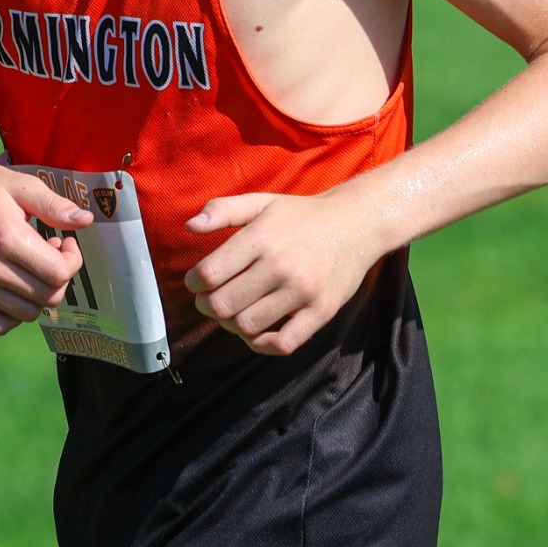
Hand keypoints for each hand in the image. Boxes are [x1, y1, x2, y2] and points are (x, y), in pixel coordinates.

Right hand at [0, 160, 91, 335]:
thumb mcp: (21, 186)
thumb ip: (55, 206)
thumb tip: (86, 222)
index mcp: (6, 238)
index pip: (58, 274)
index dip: (72, 261)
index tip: (65, 243)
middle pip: (46, 297)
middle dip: (59, 278)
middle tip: (49, 254)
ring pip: (26, 314)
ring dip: (39, 295)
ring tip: (30, 268)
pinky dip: (15, 313)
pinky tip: (15, 288)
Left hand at [183, 188, 384, 355]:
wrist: (357, 224)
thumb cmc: (301, 215)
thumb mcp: (261, 202)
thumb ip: (223, 210)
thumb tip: (190, 227)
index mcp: (262, 237)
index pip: (209, 273)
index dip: (193, 282)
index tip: (196, 281)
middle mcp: (281, 265)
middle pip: (223, 305)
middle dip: (207, 306)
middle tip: (210, 300)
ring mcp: (303, 291)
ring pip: (247, 326)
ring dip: (231, 324)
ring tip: (233, 312)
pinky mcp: (321, 312)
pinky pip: (283, 344)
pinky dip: (261, 344)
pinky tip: (256, 332)